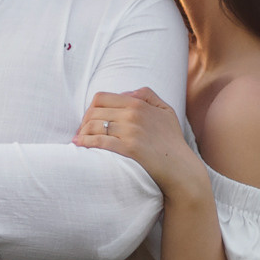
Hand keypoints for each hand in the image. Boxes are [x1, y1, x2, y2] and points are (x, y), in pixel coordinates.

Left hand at [73, 88, 204, 198]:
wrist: (180, 167)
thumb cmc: (172, 141)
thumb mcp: (166, 110)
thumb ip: (148, 95)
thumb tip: (127, 92)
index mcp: (138, 103)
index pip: (102, 97)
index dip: (90, 108)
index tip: (88, 119)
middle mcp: (133, 114)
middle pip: (94, 111)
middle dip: (83, 121)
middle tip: (81, 131)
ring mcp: (131, 131)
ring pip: (94, 126)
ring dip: (82, 132)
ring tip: (78, 140)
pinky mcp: (129, 148)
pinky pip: (99, 141)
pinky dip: (86, 142)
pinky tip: (79, 145)